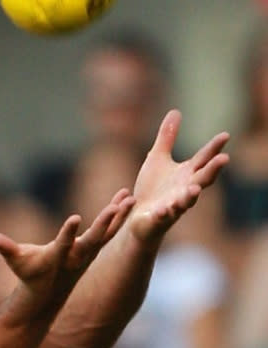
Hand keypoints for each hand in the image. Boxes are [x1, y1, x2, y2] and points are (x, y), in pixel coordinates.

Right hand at [0, 192, 133, 311]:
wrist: (48, 295)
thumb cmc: (28, 274)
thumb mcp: (15, 262)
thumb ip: (3, 248)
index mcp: (57, 257)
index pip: (63, 244)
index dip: (68, 232)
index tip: (76, 218)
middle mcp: (76, 256)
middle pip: (93, 239)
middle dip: (103, 224)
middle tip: (115, 209)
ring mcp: (89, 253)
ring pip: (107, 233)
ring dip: (118, 216)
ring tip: (129, 198)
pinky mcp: (95, 248)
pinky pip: (110, 230)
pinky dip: (118, 216)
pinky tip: (127, 200)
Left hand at [129, 110, 228, 242]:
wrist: (139, 217)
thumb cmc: (152, 188)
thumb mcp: (157, 158)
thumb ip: (167, 138)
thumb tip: (175, 111)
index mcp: (186, 174)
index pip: (204, 159)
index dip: (214, 148)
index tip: (225, 135)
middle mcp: (184, 190)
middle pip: (203, 179)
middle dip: (213, 170)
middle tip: (224, 159)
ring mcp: (174, 205)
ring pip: (186, 202)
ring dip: (191, 196)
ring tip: (195, 188)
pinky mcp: (160, 219)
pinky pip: (163, 217)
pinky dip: (164, 213)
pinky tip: (163, 209)